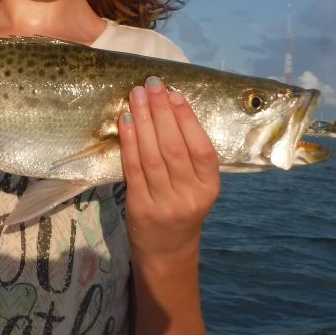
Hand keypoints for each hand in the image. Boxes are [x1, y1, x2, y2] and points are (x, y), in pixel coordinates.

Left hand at [119, 77, 219, 259]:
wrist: (167, 250)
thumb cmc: (182, 207)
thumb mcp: (196, 186)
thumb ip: (189, 154)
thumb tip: (170, 106)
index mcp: (210, 187)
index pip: (201, 148)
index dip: (188, 119)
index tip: (174, 94)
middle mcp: (190, 196)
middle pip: (174, 147)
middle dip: (161, 112)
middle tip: (151, 84)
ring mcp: (164, 203)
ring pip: (152, 155)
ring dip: (143, 121)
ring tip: (136, 96)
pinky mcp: (140, 207)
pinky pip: (133, 168)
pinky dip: (129, 142)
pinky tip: (125, 121)